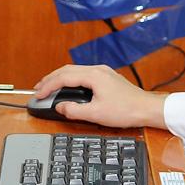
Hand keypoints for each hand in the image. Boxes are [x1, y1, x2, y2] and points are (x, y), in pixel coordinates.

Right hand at [32, 64, 164, 129]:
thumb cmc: (126, 110)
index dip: (48, 86)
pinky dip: (70, 79)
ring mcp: (102, 72)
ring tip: (49, 87)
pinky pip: (82, 73)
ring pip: (74, 70)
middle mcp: (97, 70)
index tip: (38, 94)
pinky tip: (68, 86)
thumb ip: (75, 110)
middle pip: (67, 70)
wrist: (146, 109)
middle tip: (38, 89)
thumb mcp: (96, 114)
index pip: (63, 77)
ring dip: (60, 78)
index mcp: (93, 76)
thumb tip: (60, 107)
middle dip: (50, 79)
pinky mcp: (106, 77)